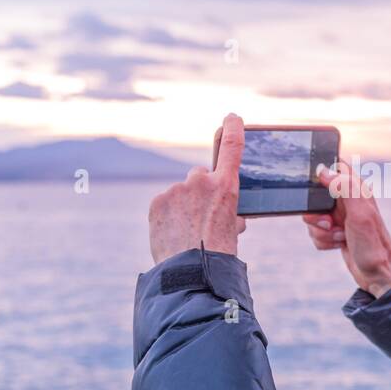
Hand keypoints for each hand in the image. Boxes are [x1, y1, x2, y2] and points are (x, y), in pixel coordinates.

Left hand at [148, 113, 246, 263]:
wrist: (193, 271)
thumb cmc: (218, 254)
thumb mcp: (232, 228)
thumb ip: (228, 211)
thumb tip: (227, 214)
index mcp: (226, 186)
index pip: (232, 147)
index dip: (232, 128)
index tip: (231, 117)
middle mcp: (201, 181)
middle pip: (200, 175)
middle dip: (200, 191)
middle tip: (200, 217)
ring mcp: (177, 190)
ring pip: (180, 193)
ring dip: (182, 206)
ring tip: (186, 233)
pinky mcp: (158, 201)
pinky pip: (164, 203)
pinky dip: (167, 215)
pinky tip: (173, 233)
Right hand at [302, 158, 390, 297]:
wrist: (378, 275)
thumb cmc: (374, 246)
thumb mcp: (360, 214)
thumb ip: (344, 189)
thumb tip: (324, 170)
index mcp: (356, 190)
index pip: (333, 168)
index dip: (321, 177)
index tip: (322, 197)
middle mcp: (348, 201)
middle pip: (315, 197)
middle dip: (317, 214)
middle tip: (332, 223)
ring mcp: (340, 217)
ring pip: (313, 218)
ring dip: (322, 232)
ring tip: (340, 236)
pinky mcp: (335, 232)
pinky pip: (316, 233)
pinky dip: (324, 241)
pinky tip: (339, 244)